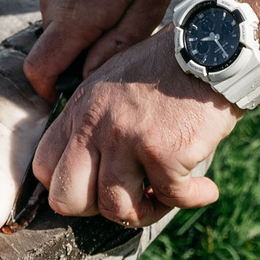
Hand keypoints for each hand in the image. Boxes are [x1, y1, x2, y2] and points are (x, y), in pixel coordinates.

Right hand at [25, 0, 182, 96]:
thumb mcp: (148, 5)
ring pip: (56, 32)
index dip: (50, 92)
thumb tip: (87, 77)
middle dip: (73, 65)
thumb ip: (116, 46)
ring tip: (119, 22)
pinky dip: (78, 18)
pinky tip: (111, 1)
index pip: (39, 70)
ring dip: (80, 38)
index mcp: (74, 15)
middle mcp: (52, 2)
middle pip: (48, 54)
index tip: (76, 97)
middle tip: (114, 57)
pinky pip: (59, 10)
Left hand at [31, 31, 238, 226]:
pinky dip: (193, 198)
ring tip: (167, 196)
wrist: (215, 48)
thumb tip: (92, 172)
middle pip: (66, 199)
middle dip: (99, 209)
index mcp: (82, 108)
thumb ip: (96, 121)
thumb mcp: (115, 83)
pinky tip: (206, 189)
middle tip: (129, 197)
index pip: (44, 167)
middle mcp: (96, 124)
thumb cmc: (171, 69)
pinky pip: (172, 199)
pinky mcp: (164, 151)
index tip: (100, 187)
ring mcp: (127, 139)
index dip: (71, 188)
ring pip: (117, 208)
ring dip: (147, 211)